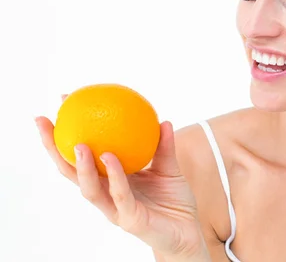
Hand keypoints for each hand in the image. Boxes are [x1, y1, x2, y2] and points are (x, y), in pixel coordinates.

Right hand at [36, 95, 207, 259]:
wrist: (187, 232)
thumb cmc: (173, 201)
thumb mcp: (169, 168)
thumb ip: (163, 147)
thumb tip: (162, 120)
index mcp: (109, 181)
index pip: (81, 157)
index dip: (66, 135)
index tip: (61, 106)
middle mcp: (106, 195)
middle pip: (71, 172)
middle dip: (54, 149)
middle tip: (45, 123)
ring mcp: (114, 209)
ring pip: (89, 188)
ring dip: (80, 166)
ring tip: (77, 144)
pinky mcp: (129, 219)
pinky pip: (119, 194)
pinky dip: (113, 175)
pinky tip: (109, 157)